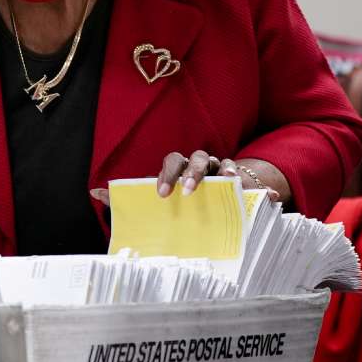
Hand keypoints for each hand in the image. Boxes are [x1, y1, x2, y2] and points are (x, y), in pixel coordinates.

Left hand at [87, 151, 286, 204]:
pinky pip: (252, 183)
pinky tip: (267, 198)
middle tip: (188, 192)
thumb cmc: (178, 201)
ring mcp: (223, 171)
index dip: (166, 174)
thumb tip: (94, 191)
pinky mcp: (243, 184)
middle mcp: (201, 164)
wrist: (212, 203)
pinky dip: (260, 189)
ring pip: (224, 164)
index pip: (171, 161)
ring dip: (226, 172)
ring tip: (230, 182)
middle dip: (194, 172)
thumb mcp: (153, 201)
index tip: (162, 194)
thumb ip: (124, 197)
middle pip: (198, 158)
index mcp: (179, 167)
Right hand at [155, 150, 282, 200]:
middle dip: (194, 171)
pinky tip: (142, 194)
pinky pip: (155, 176)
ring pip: (174, 160)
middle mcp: (200, 164)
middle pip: (197, 158)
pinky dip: (151, 181)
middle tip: (188, 190)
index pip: (224, 163)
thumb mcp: (238, 198)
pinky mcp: (165, 178)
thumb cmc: (223, 198)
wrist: (208, 202)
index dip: (227, 169)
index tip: (229, 179)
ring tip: (164, 192)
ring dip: (169, 174)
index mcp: (220, 169)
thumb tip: (274, 197)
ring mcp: (180, 169)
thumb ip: (255, 195)